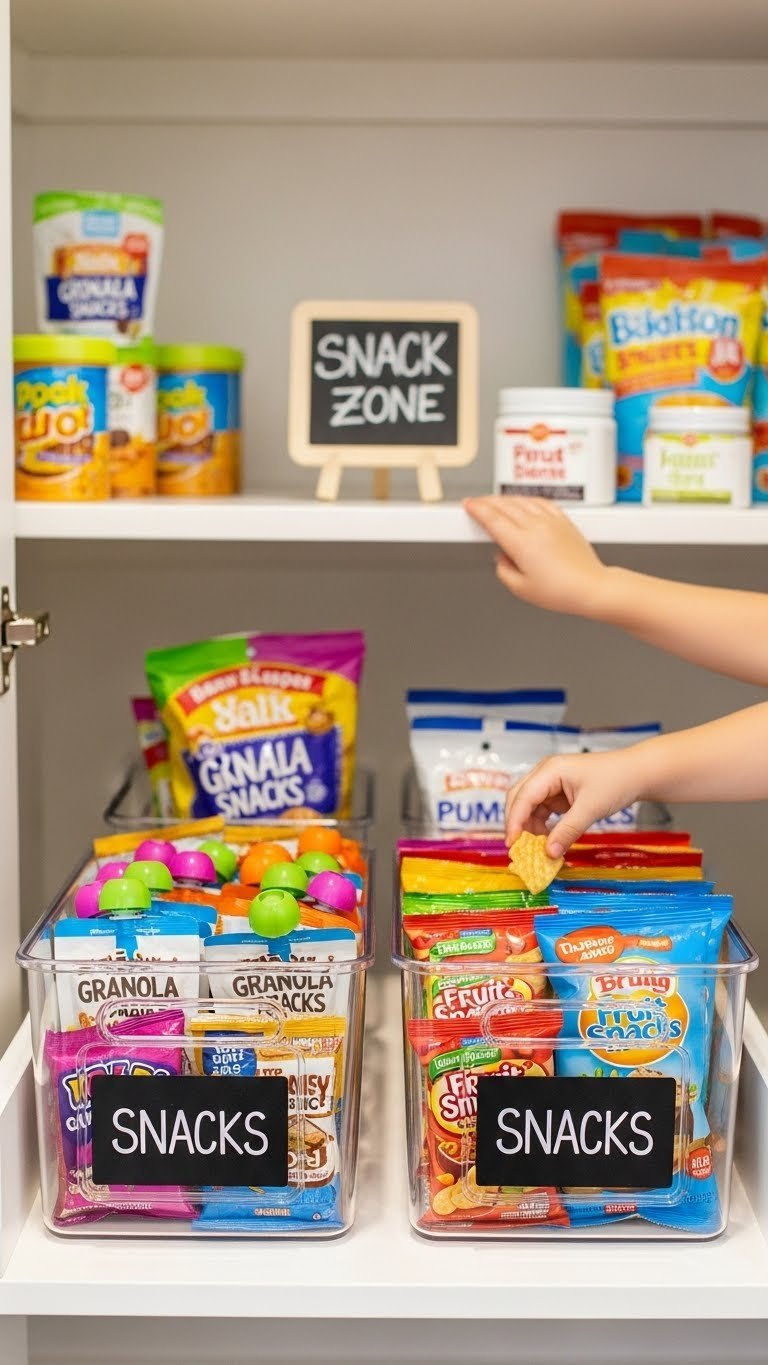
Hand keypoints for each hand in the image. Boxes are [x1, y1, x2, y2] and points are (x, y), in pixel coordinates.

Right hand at [464, 495, 611, 617]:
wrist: (591, 587)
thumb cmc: (561, 591)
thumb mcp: (520, 589)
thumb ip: (503, 571)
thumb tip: (501, 559)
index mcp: (521, 543)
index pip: (493, 519)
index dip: (477, 509)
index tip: (468, 505)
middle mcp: (536, 527)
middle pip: (504, 506)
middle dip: (486, 501)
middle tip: (477, 503)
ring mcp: (551, 522)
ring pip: (522, 500)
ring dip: (505, 498)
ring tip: (495, 502)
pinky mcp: (564, 521)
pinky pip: (541, 502)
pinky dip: (527, 499)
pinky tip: (523, 501)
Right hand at [505, 751, 641, 857]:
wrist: (637, 773)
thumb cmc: (616, 782)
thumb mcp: (591, 808)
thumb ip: (568, 831)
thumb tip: (548, 854)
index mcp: (550, 770)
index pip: (523, 796)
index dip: (515, 821)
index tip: (512, 844)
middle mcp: (545, 774)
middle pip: (518, 798)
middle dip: (517, 823)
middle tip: (518, 849)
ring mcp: (551, 783)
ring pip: (528, 806)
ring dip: (529, 826)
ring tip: (537, 847)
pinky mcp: (558, 793)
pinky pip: (541, 810)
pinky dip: (540, 825)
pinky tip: (547, 839)